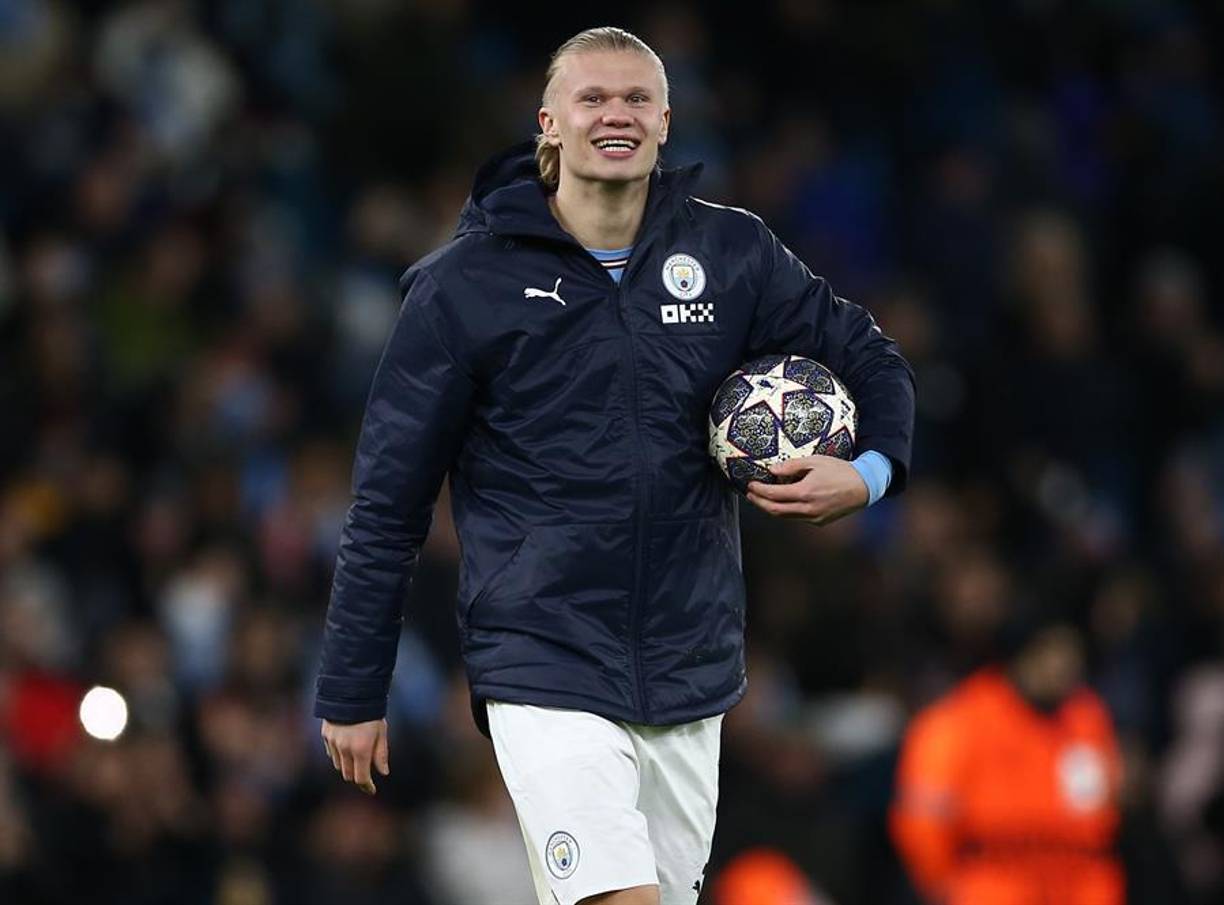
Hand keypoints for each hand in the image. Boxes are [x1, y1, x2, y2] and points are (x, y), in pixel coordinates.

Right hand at [321, 718, 388, 794]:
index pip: (361, 778)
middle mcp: (344, 749)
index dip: (367, 786)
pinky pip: (331, 753)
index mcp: (361, 749)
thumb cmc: (371, 711)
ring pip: (338, 765)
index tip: (372, 790)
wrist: (351, 691)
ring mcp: (333, 742)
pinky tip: (346, 748)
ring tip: (357, 758)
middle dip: (357, 777)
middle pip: (348, 775)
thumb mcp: (382, 732)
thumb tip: (383, 772)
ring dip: (347, 766)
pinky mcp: (325, 735)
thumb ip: (381, 754)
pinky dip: (338, 756)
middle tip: (366, 774)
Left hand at [746, 455, 868, 524]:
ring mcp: (814, 518)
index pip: (773, 495)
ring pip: (785, 516)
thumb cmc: (840, 471)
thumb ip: (792, 466)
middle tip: (750, 495)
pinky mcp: (820, 522)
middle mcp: (808, 508)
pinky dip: (786, 511)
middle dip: (759, 503)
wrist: (864, 486)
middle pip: (775, 510)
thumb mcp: (815, 461)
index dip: (759, 491)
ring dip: (771, 508)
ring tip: (763, 499)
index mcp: (805, 492)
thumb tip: (773, 470)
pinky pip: (797, 518)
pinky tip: (783, 502)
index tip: (751, 485)